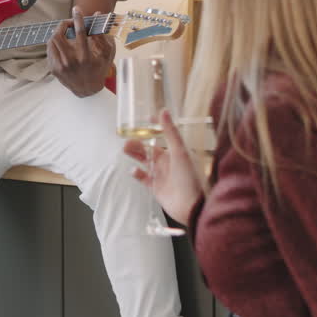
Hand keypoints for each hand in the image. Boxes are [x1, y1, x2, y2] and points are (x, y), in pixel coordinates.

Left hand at [47, 6, 113, 97]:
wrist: (88, 90)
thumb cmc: (99, 69)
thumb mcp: (107, 53)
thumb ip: (102, 34)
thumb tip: (96, 14)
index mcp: (85, 57)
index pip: (80, 32)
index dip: (78, 18)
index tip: (77, 9)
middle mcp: (71, 61)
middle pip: (59, 35)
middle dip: (63, 24)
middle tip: (69, 23)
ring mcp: (60, 66)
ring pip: (51, 41)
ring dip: (58, 33)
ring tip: (65, 32)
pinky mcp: (53, 69)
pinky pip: (50, 50)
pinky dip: (55, 43)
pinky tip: (61, 43)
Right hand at [122, 110, 203, 226]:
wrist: (191, 206)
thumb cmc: (189, 177)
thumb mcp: (180, 151)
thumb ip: (170, 132)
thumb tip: (163, 111)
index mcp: (175, 151)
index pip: (163, 134)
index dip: (154, 126)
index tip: (143, 118)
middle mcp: (167, 161)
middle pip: (149, 147)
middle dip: (138, 142)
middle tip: (126, 138)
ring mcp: (161, 173)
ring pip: (144, 160)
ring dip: (135, 154)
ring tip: (125, 149)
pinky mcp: (155, 187)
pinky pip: (143, 177)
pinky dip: (137, 173)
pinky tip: (133, 170)